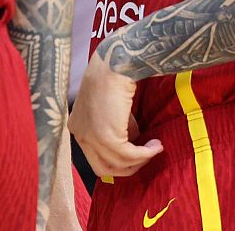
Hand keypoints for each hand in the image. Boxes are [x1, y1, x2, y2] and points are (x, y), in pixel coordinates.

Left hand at [69, 45, 161, 177]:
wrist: (114, 66)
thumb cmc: (114, 82)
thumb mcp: (113, 111)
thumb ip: (119, 130)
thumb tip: (134, 144)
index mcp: (77, 128)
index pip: (95, 159)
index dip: (118, 161)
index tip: (137, 155)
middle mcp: (79, 135)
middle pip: (103, 169)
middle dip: (128, 168)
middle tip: (146, 157)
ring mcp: (91, 137)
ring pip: (119, 164)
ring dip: (142, 160)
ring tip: (155, 147)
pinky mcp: (106, 137)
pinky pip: (129, 156)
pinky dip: (146, 154)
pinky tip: (157, 145)